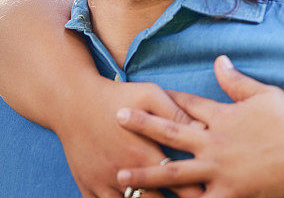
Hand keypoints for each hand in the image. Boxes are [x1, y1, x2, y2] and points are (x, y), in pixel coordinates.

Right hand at [55, 79, 203, 197]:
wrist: (72, 102)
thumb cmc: (117, 96)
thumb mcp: (150, 95)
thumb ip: (177, 114)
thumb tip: (205, 130)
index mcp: (144, 152)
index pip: (179, 183)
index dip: (198, 192)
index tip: (210, 192)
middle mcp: (125, 173)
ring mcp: (104, 183)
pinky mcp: (88, 187)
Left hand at [116, 56, 283, 197]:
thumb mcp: (264, 94)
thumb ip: (236, 81)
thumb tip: (218, 59)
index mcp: (222, 116)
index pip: (188, 104)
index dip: (167, 98)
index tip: (146, 92)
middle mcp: (214, 142)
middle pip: (171, 131)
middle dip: (142, 125)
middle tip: (117, 118)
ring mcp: (218, 170)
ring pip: (173, 173)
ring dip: (145, 174)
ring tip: (120, 176)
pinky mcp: (228, 194)